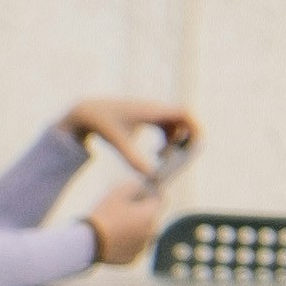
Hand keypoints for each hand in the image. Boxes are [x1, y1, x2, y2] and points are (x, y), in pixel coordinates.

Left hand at [63, 95, 200, 172]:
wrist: (89, 112)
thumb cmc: (103, 124)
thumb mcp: (118, 142)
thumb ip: (133, 159)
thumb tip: (150, 176)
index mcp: (151, 111)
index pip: (183, 113)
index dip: (194, 127)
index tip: (196, 145)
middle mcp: (155, 109)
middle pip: (184, 121)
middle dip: (187, 140)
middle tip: (182, 158)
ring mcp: (152, 113)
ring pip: (176, 126)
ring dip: (176, 143)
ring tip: (163, 158)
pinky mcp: (148, 118)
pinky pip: (167, 128)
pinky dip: (168, 141)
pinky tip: (158, 154)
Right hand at [88, 180, 162, 266]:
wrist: (88, 242)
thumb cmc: (104, 215)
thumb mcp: (118, 192)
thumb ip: (134, 186)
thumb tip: (141, 186)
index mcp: (150, 216)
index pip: (159, 201)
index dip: (151, 194)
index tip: (143, 192)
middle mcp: (151, 233)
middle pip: (150, 219)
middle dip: (141, 213)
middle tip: (124, 209)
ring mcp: (142, 248)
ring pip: (142, 235)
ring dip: (135, 229)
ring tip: (116, 225)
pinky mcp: (132, 260)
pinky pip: (133, 248)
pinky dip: (127, 243)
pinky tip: (113, 238)